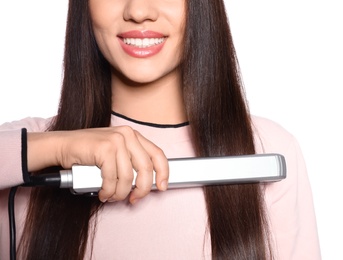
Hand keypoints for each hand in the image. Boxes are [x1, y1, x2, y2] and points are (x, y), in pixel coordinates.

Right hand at [27, 126, 168, 203]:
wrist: (63, 146)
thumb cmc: (89, 152)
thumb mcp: (115, 153)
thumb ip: (131, 163)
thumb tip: (145, 183)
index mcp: (133, 135)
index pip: (157, 154)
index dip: (163, 172)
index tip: (162, 186)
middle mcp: (127, 135)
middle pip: (146, 168)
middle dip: (142, 189)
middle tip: (133, 198)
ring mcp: (116, 140)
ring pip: (128, 177)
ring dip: (120, 193)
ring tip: (111, 196)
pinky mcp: (105, 148)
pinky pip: (112, 179)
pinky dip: (108, 191)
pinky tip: (103, 192)